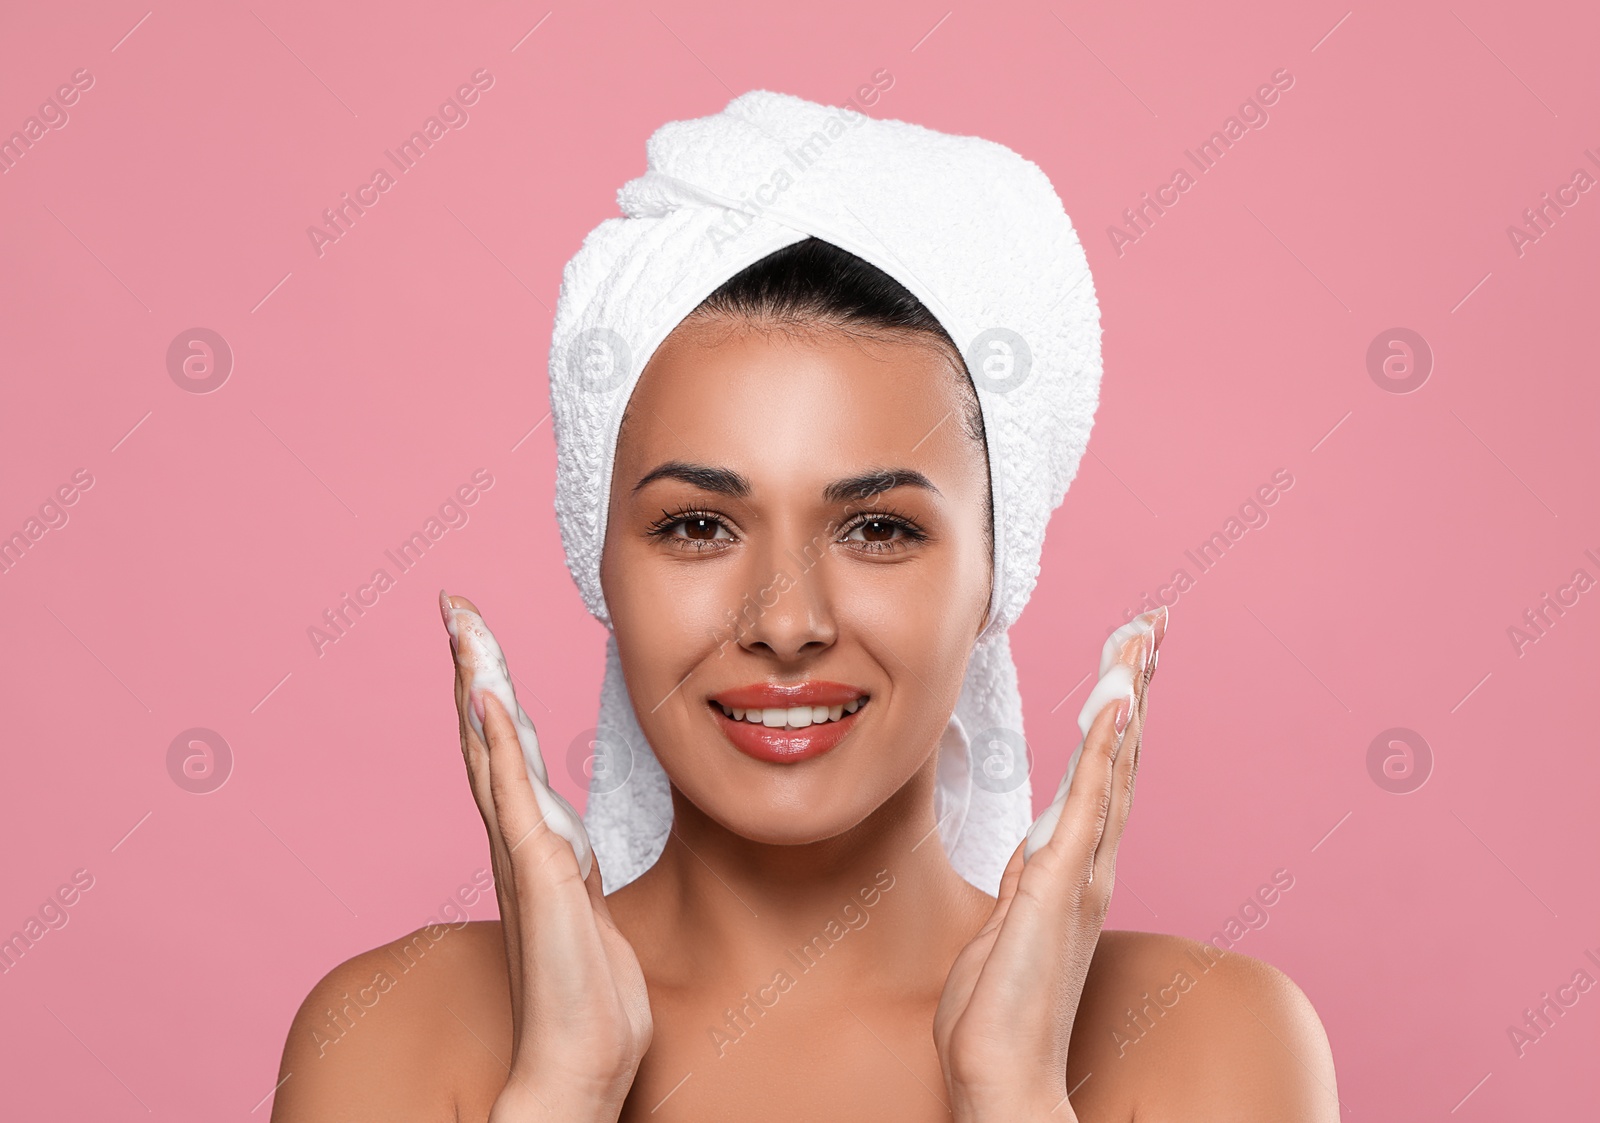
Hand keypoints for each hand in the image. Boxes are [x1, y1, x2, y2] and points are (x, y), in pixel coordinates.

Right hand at [441, 592, 651, 1122]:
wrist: (580, 1064)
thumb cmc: (589, 1002)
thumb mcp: (589, 919)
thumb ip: (573, 880)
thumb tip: (570, 857)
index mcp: (532, 851)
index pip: (505, 756)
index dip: (490, 698)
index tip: (479, 646)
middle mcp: (517, 846)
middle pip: (485, 739)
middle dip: (472, 670)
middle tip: (456, 610)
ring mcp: (522, 857)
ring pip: (491, 753)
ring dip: (479, 686)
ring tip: (465, 628)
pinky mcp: (538, 875)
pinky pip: (514, 795)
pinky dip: (500, 744)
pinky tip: (490, 699)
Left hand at [933, 607, 1166, 1121]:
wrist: (1002, 1077)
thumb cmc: (998, 1014)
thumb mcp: (1005, 928)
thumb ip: (1026, 886)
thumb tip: (1033, 856)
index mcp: (1075, 868)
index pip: (1105, 771)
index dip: (1120, 710)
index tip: (1130, 657)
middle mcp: (1091, 862)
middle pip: (1122, 752)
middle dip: (1137, 682)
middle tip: (1153, 620)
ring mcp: (1081, 871)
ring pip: (1114, 762)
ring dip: (1128, 693)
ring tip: (1142, 634)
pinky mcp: (1060, 883)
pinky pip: (1087, 801)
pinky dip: (1104, 747)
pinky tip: (1114, 700)